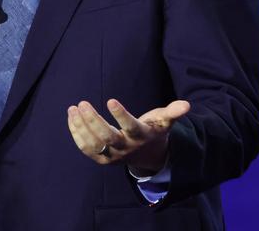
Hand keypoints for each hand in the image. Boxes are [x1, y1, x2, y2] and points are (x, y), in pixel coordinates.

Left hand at [67, 98, 189, 173]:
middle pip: (106, 137)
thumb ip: (173, 113)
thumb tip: (187, 105)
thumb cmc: (154, 131)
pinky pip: (86, 148)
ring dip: (81, 126)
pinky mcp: (102, 159)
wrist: (147, 156)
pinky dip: (76, 134)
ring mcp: (112, 155)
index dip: (121, 115)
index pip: (130, 127)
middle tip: (82, 103)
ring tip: (73, 108)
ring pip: (93, 144)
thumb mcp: (164, 121)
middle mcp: (126, 148)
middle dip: (93, 120)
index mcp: (141, 136)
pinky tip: (72, 117)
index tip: (110, 100)